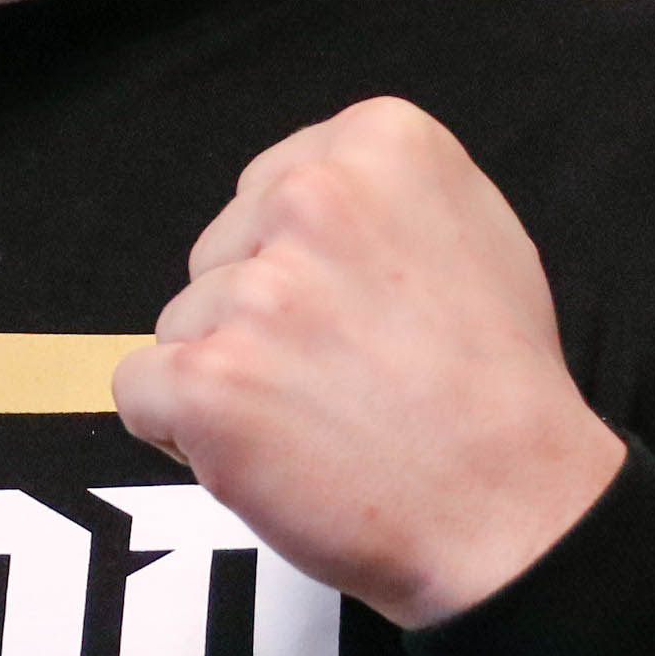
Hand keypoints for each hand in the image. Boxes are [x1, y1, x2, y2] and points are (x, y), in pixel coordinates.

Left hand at [112, 97, 627, 627]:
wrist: (514, 512)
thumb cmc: (500, 392)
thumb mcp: (478, 234)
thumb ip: (384, 198)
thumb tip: (307, 195)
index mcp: (380, 144)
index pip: (268, 188)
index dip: (298, 264)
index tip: (355, 313)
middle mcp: (313, 197)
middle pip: (219, 253)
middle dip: (257, 316)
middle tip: (345, 377)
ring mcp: (257, 290)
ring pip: (183, 325)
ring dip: (230, 378)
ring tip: (322, 421)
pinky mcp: (209, 379)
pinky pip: (140, 390)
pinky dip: (181, 432)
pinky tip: (266, 451)